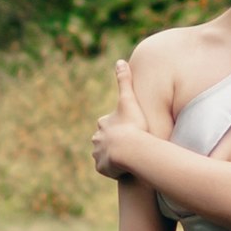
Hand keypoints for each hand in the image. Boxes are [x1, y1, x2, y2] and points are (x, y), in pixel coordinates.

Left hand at [92, 58, 149, 179]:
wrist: (130, 150)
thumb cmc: (133, 125)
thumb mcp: (129, 100)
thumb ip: (124, 81)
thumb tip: (120, 60)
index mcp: (103, 123)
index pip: (108, 124)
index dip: (119, 127)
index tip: (129, 130)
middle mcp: (97, 139)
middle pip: (105, 140)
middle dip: (114, 143)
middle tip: (128, 146)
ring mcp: (98, 155)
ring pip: (105, 156)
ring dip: (114, 157)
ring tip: (127, 159)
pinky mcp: (102, 168)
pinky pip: (107, 169)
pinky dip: (114, 169)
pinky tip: (124, 169)